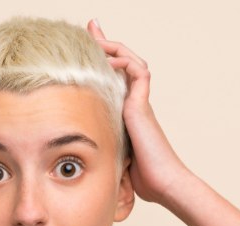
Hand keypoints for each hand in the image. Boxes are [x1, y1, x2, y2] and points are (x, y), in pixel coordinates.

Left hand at [86, 19, 188, 204]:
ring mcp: (140, 103)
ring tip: (96, 38)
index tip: (88, 46)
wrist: (162, 184)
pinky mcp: (142, 106)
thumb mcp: (112, 156)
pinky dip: (124, 62)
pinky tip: (109, 63)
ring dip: (114, 48)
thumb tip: (77, 154)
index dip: (103, 61)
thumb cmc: (140, 177)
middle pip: (124, 63)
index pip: (115, 78)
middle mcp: (135, 103)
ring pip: (132, 61)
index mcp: (127, 112)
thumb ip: (100, 146)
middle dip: (106, 44)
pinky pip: (138, 72)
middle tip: (91, 27)